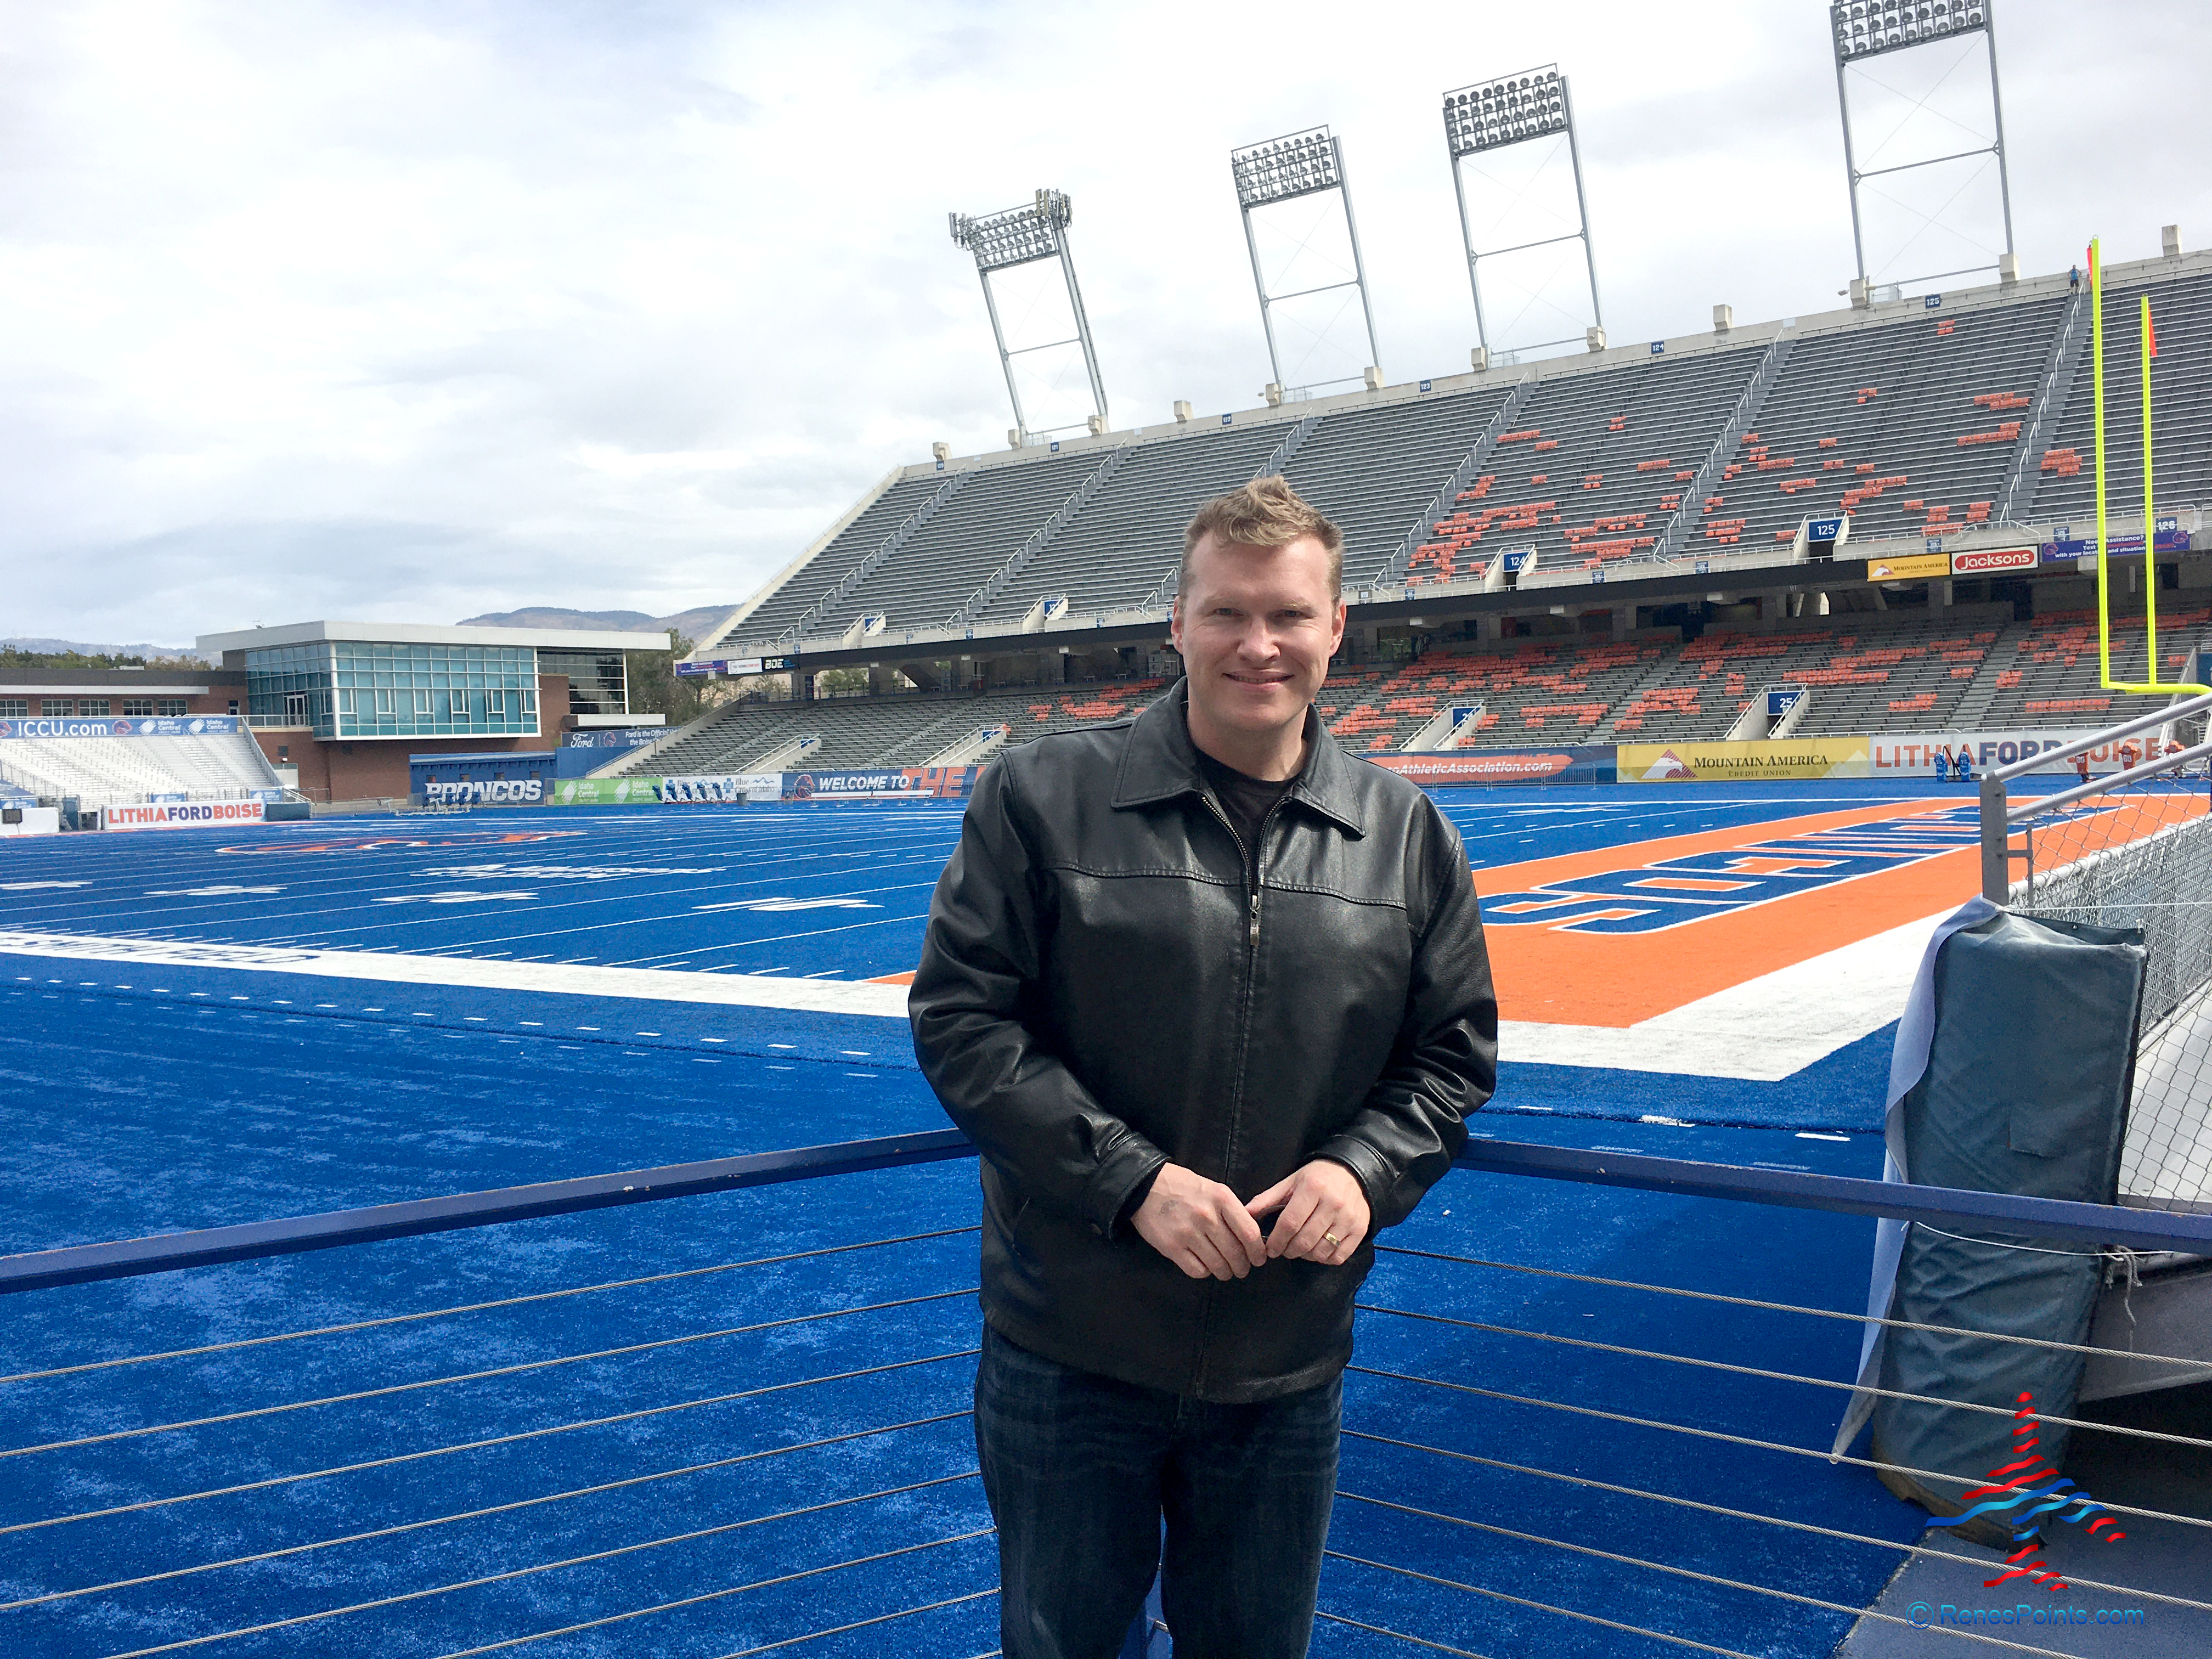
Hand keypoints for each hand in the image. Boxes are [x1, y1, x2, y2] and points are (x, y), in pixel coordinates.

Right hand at [1132, 1163, 1268, 1280]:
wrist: (1146, 1185)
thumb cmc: (1183, 1186)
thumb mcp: (1213, 1188)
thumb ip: (1232, 1210)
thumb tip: (1251, 1236)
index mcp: (1221, 1198)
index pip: (1249, 1233)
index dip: (1258, 1251)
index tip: (1259, 1258)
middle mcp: (1207, 1216)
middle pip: (1235, 1253)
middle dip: (1243, 1266)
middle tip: (1242, 1269)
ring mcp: (1188, 1233)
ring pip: (1218, 1265)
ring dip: (1225, 1272)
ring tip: (1226, 1271)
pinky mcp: (1172, 1247)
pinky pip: (1197, 1270)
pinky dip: (1205, 1272)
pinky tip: (1205, 1266)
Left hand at [1247, 1160, 1369, 1266]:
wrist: (1354, 1173)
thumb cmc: (1317, 1178)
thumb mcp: (1291, 1182)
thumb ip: (1267, 1199)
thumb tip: (1244, 1214)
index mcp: (1313, 1188)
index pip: (1289, 1223)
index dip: (1276, 1240)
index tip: (1269, 1248)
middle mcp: (1333, 1203)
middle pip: (1305, 1240)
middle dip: (1288, 1250)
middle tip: (1283, 1250)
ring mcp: (1349, 1218)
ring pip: (1321, 1251)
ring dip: (1305, 1256)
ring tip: (1299, 1248)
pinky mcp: (1360, 1229)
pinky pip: (1339, 1256)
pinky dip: (1325, 1259)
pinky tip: (1317, 1251)